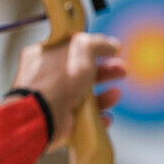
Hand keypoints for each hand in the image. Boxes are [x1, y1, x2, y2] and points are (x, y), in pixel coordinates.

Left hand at [12, 33, 125, 149]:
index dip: (90, 47)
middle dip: (104, 71)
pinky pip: (82, 118)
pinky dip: (96, 117)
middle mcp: (45, 78)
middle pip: (80, 73)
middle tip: (121, 69)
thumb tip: (111, 44)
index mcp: (42, 56)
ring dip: (103, 96)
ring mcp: (52, 101)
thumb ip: (97, 43)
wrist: (42, 116)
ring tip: (116, 94)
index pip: (68, 48)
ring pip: (83, 96)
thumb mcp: (81, 49)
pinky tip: (106, 116)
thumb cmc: (56, 79)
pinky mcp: (59, 120)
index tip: (108, 50)